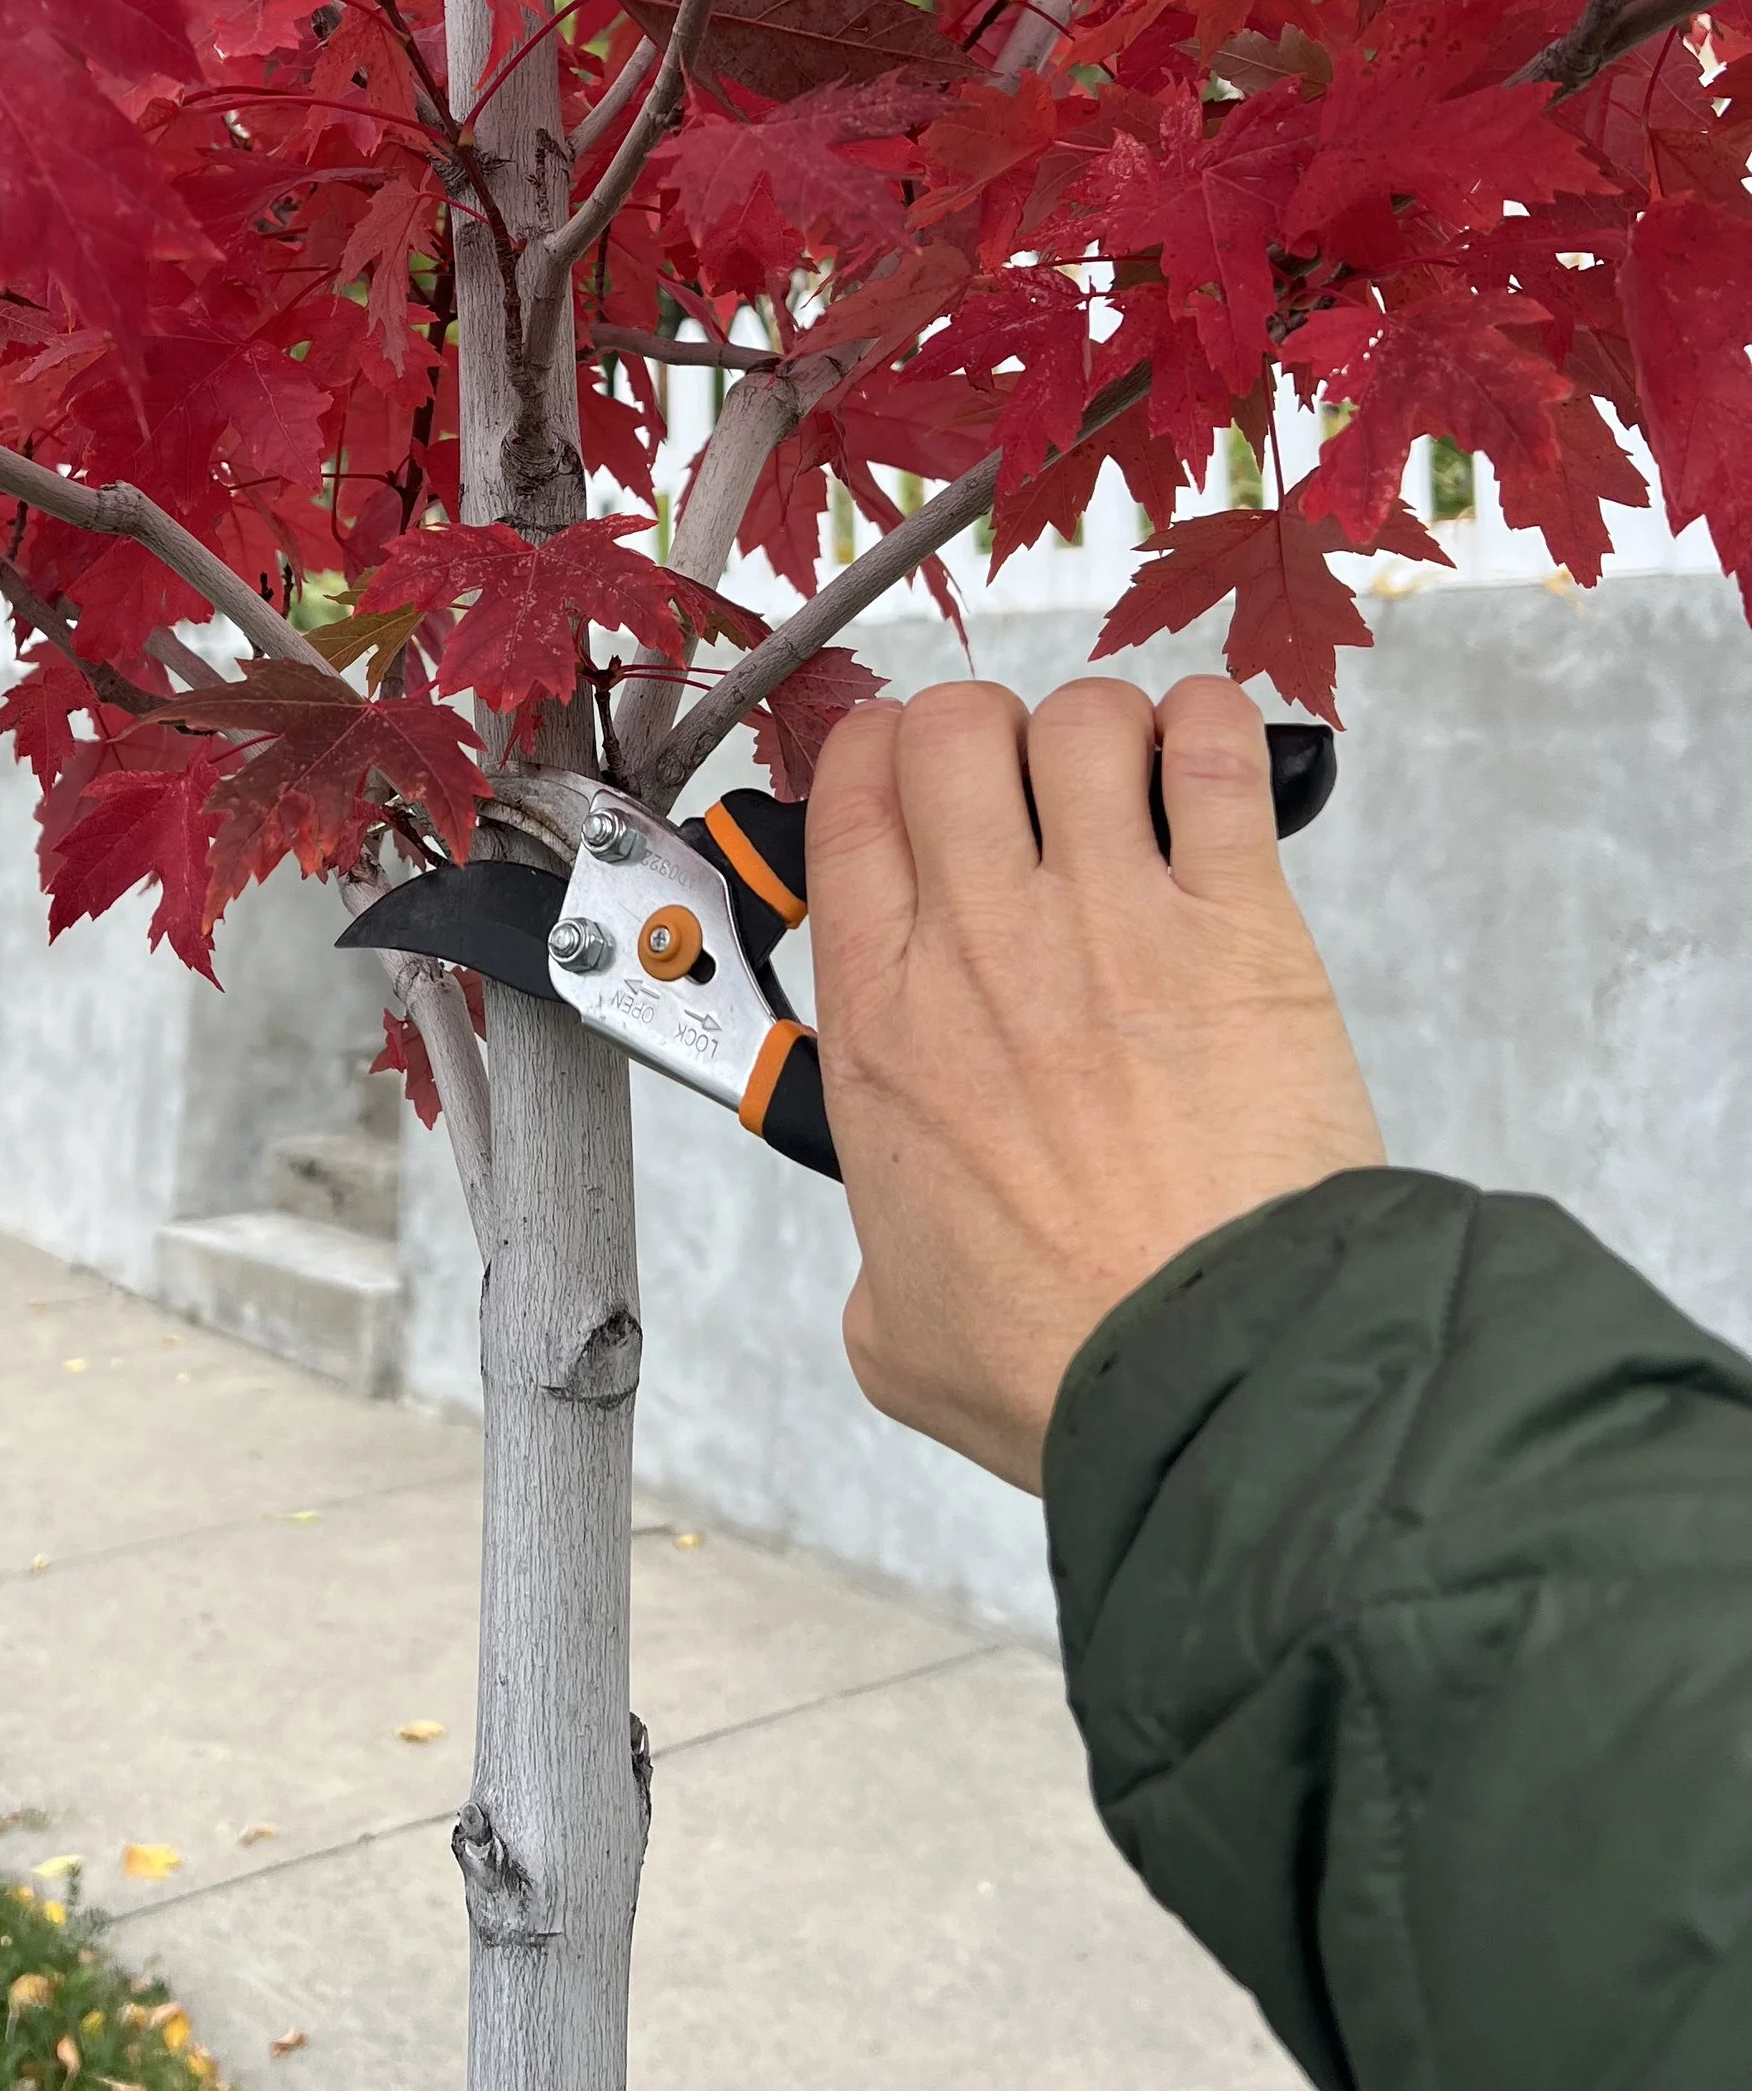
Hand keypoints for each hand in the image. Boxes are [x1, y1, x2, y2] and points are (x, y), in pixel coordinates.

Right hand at [808, 675, 1383, 1491]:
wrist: (1215, 1370)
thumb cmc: (1071, 1357)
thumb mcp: (898, 1329)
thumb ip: (882, 1272)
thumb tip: (899, 1278)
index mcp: (886, 1019)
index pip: (850, 798)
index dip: (877, 759)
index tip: (904, 777)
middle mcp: (985, 941)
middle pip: (954, 727)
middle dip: (983, 730)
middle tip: (1020, 785)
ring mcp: (1115, 916)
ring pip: (1081, 720)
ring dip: (1103, 732)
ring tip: (1130, 782)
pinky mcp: (1240, 924)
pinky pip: (1217, 752)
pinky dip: (1214, 727)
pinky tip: (1215, 759)